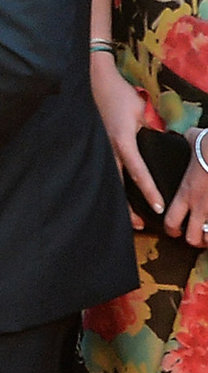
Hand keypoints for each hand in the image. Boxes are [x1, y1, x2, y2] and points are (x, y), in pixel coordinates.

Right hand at [89, 53, 161, 229]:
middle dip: (128, 206)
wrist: (94, 83)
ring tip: (127, 216)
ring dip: (118, 199)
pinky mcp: (96, 147)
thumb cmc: (120, 94)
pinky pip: (106, 170)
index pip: (138, 172)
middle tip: (138, 224)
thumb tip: (162, 143)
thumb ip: (150, 130)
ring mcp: (100, 150)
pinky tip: (115, 194)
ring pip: (110, 181)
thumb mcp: (141, 111)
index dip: (149, 190)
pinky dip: (112, 185)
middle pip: (119, 185)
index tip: (157, 207)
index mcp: (123, 142)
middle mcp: (109, 150)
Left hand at [163, 128, 207, 246]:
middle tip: (197, 233)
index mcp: (187, 193)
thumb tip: (187, 133)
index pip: (170, 222)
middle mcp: (201, 206)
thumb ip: (188, 139)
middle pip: (192, 238)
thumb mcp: (195, 139)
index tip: (175, 229)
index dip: (171, 229)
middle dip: (194, 239)